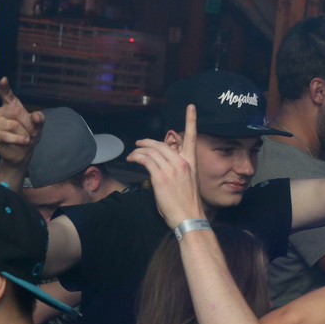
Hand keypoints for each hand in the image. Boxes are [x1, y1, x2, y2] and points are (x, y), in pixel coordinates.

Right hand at [0, 77, 43, 168]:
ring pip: (12, 125)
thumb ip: (39, 119)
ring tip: (26, 139)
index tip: (4, 80)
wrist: (23, 153)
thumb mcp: (38, 126)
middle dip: (29, 124)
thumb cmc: (29, 135)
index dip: (4, 87)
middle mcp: (1, 112)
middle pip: (16, 111)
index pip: (6, 94)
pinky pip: (4, 135)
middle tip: (33, 132)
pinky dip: (16, 139)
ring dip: (24, 134)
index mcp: (11, 106)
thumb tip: (35, 117)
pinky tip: (23, 142)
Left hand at [126, 104, 204, 227]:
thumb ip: (179, 169)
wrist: (189, 217)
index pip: (192, 137)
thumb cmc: (188, 204)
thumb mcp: (189, 182)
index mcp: (192, 162)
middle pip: (162, 143)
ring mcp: (171, 169)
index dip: (191, 120)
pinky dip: (137, 157)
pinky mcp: (160, 177)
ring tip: (133, 154)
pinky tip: (132, 159)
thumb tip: (165, 165)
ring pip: (151, 150)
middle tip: (139, 144)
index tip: (191, 107)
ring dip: (139, 150)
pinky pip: (145, 160)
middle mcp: (182, 162)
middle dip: (147, 142)